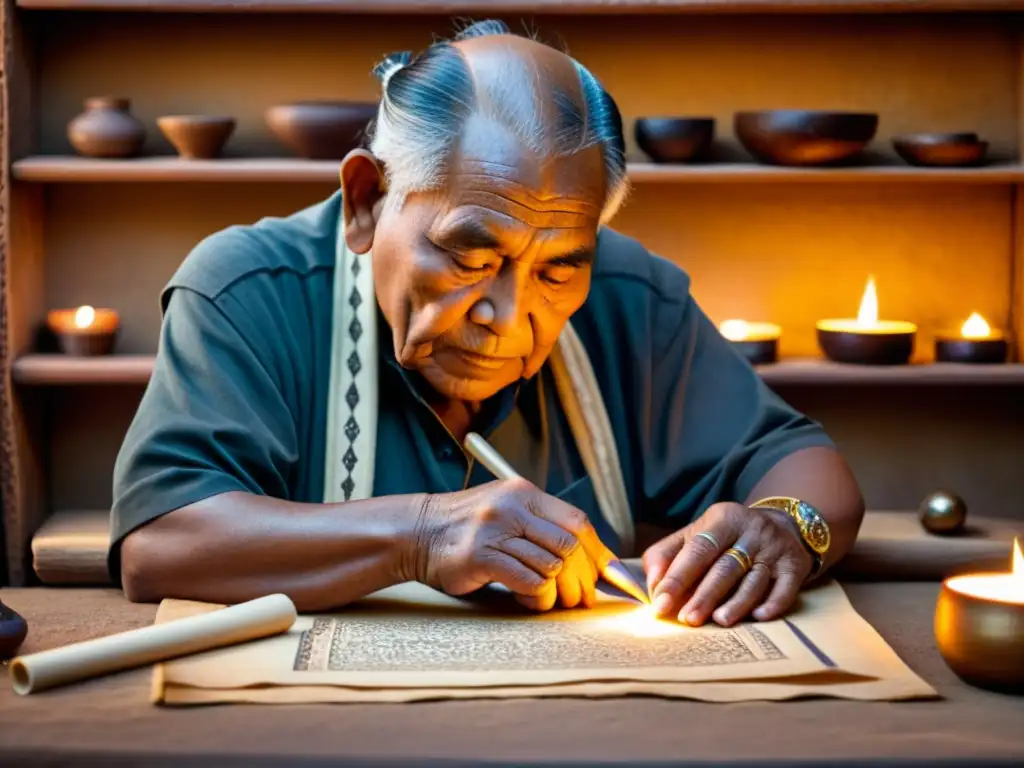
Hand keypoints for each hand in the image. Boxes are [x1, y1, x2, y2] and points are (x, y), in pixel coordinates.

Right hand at [414, 478, 605, 610]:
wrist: (417, 532)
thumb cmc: (467, 528)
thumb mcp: (507, 512)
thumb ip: (543, 527)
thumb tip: (593, 560)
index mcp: (524, 493)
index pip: (577, 522)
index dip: (598, 553)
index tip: (609, 576)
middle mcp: (512, 507)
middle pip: (569, 546)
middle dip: (581, 579)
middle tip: (580, 599)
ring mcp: (495, 530)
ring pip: (550, 566)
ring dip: (557, 591)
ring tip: (549, 600)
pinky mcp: (480, 556)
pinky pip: (527, 580)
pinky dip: (535, 595)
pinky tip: (527, 598)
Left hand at [642, 502, 811, 626]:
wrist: (782, 524)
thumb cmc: (727, 537)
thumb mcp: (696, 534)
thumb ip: (667, 554)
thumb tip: (652, 584)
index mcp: (722, 518)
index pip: (697, 549)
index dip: (678, 577)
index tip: (661, 603)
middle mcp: (751, 530)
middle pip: (725, 567)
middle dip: (704, 595)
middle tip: (687, 619)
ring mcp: (775, 548)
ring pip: (754, 580)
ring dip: (736, 603)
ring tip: (718, 621)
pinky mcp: (795, 565)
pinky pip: (785, 588)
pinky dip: (772, 603)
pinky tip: (758, 617)